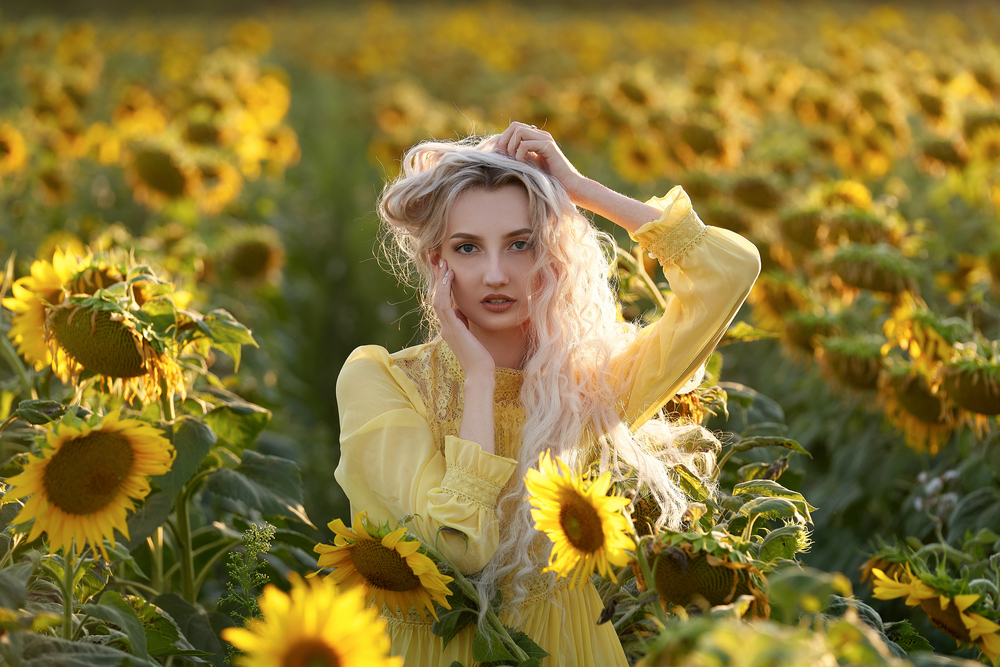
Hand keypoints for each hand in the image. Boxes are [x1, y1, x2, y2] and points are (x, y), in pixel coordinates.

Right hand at [432, 258, 494, 377]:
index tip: (444, 268)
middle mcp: (444, 325)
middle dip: (436, 276)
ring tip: (443, 262)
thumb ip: (464, 321)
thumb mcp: (472, 334)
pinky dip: (445, 288)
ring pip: (437, 297)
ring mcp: (446, 327)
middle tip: (436, 258)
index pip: (442, 300)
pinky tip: (449, 276)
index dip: (441, 284)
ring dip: (440, 279)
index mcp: (449, 327)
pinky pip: (443, 304)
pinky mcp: (451, 328)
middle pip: (436, 295)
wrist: (480, 373)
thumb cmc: (480, 357)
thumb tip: (461, 309)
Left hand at [494, 121, 585, 198]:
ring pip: (519, 131)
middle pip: (515, 126)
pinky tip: (522, 163)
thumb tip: (500, 150)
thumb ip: (519, 155)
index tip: (501, 153)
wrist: (569, 186)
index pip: (514, 127)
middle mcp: (541, 135)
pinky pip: (526, 144)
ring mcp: (545, 139)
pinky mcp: (548, 147)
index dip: (504, 138)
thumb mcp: (529, 165)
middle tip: (505, 155)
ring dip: (511, 146)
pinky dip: (519, 154)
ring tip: (514, 159)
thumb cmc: (549, 179)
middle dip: (505, 140)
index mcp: (536, 138)